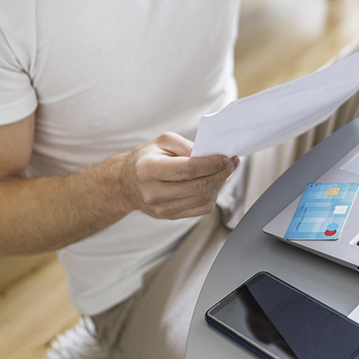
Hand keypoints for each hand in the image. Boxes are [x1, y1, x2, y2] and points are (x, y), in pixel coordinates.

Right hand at [116, 132, 238, 219]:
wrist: (127, 183)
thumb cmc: (146, 159)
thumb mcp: (162, 141)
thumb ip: (186, 145)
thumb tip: (209, 155)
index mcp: (148, 170)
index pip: (187, 170)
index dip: (210, 164)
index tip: (225, 158)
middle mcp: (153, 192)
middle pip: (198, 186)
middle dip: (220, 173)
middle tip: (231, 162)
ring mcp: (161, 208)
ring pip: (202, 199)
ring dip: (218, 184)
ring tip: (223, 171)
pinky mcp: (170, 217)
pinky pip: (200, 209)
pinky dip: (211, 196)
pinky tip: (212, 184)